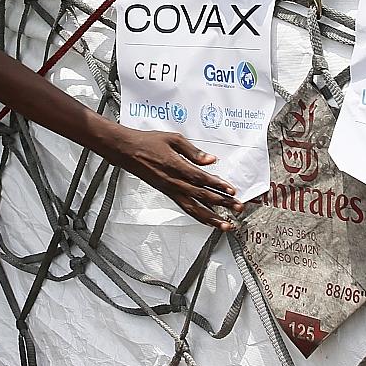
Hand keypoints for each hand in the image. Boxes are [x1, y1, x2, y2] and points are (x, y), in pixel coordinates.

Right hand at [107, 126, 245, 230]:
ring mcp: (170, 190)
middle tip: (238, 209)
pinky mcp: (167, 193)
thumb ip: (193, 151)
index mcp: (176, 167)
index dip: (217, 186)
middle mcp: (173, 182)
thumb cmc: (148, 142)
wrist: (126, 151)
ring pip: (193, 208)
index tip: (232, 191)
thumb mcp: (173, 139)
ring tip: (226, 225)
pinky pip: (185, 207)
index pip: (201, 179)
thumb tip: (211, 160)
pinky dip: (198, 216)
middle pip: (201, 196)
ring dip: (211, 218)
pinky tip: (208, 220)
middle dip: (222, 204)